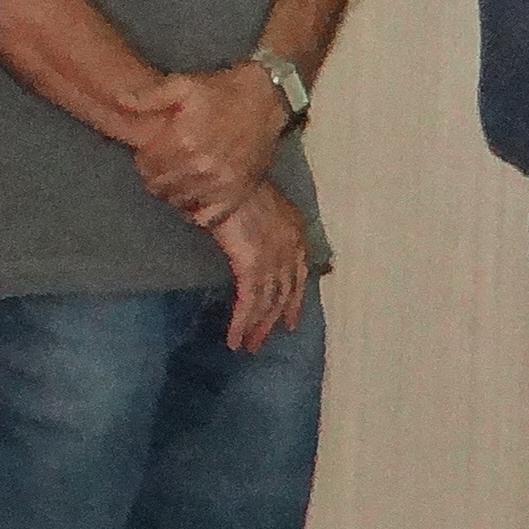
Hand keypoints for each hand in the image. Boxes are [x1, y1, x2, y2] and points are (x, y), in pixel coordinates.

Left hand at [125, 62, 292, 221]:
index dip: (145, 159)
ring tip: (182, 177)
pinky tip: (197, 194)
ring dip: (175, 193)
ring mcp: (220, 183)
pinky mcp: (237, 194)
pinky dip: (197, 211)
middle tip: (167, 164)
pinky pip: (206, 218)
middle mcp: (200, 166)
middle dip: (157, 176)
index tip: (153, 151)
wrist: (266, 99)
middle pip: (160, 187)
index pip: (146, 165)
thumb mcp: (183, 85)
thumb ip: (148, 97)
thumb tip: (119, 100)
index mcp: (183, 141)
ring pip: (180, 202)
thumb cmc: (222, 91)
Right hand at [206, 180, 309, 353]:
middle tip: (261, 342)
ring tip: (246, 346)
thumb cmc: (237, 183)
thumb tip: (248, 230)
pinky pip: (247, 304)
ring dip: (256, 328)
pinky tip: (233, 339)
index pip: (299, 276)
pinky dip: (240, 323)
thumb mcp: (260, 200)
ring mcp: (273, 263)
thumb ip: (259, 219)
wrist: (230, 181)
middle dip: (272, 321)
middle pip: (284, 295)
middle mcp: (289, 252)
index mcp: (294, 234)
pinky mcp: (252, 270)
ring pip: (267, 304)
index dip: (294, 301)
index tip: (290, 321)